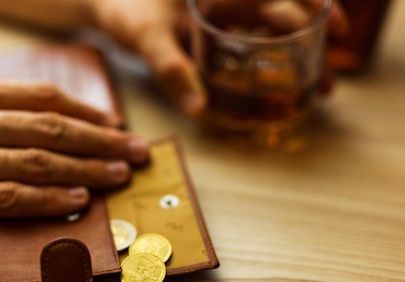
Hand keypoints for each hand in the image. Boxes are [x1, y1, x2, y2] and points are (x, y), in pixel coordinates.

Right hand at [0, 80, 148, 231]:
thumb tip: (24, 113)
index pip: (40, 98)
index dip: (84, 110)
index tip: (112, 122)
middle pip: (51, 129)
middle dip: (101, 140)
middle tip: (136, 149)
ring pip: (38, 161)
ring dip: (86, 169)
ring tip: (119, 175)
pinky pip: (8, 197)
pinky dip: (47, 199)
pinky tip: (77, 200)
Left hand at [91, 0, 347, 115]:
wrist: (105, 5)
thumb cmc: (125, 10)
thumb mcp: (149, 37)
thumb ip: (172, 68)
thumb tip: (201, 109)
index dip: (315, 6)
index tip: (338, 30)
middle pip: (283, 14)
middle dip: (309, 44)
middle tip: (326, 82)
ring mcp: (222, 12)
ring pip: (268, 30)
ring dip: (290, 55)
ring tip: (310, 87)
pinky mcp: (212, 28)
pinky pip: (247, 42)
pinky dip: (263, 60)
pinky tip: (273, 81)